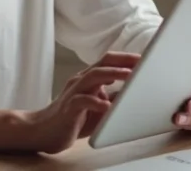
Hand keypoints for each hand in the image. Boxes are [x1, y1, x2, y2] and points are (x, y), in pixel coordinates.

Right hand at [25, 52, 139, 153]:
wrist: (44, 131)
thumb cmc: (74, 118)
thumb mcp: (100, 107)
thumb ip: (115, 99)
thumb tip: (138, 93)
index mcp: (89, 78)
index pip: (108, 61)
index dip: (126, 58)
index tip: (146, 58)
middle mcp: (81, 81)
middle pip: (102, 64)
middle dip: (123, 61)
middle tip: (142, 62)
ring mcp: (73, 92)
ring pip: (92, 77)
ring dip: (112, 74)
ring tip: (129, 75)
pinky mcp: (68, 108)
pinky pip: (82, 101)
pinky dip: (95, 102)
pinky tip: (107, 106)